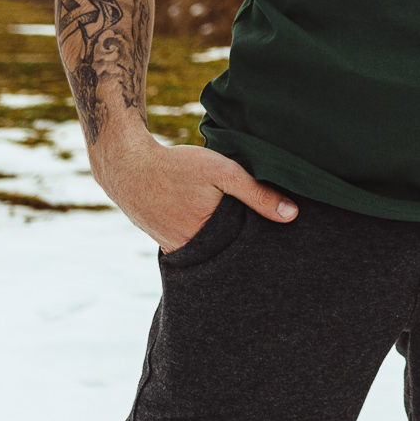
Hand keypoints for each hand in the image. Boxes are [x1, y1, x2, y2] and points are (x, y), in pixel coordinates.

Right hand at [93, 137, 296, 251]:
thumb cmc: (177, 166)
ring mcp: (176, 249)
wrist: (127, 167)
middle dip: (245, 246)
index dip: (261, 243)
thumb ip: (257, 193)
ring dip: (225, 242)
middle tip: (263, 236)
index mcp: (208, 237)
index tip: (278, 238)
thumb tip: (291, 215)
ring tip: (240, 229)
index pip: (245, 250)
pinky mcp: (167, 243)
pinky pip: (194, 247)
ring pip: (212, 251)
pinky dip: (207, 238)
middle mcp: (190, 250)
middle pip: (229, 254)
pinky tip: (214, 224)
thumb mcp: (223, 172)